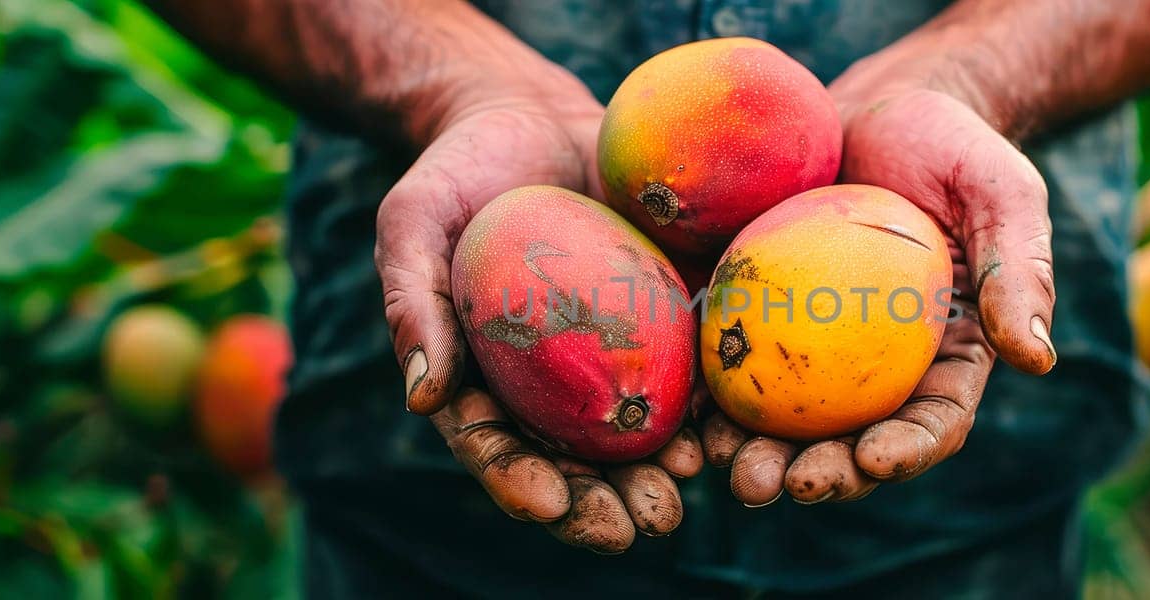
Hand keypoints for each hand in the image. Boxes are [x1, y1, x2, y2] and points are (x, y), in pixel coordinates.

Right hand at [374, 77, 703, 551]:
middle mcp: (555, 379)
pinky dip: (715, 394)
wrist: (531, 114)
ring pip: (646, 422)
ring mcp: (617, 348)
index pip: (499, 447)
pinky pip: (696, 357)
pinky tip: (735, 416)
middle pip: (581, 456)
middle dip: (613, 500)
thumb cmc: (458, 171)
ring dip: (671, 461)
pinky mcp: (670, 308)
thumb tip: (423, 399)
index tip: (551, 506)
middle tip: (647, 522)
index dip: (523, 482)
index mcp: (485, 378)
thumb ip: (414, 304)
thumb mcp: (414, 222)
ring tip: (693, 478)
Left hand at [701, 85, 1055, 504]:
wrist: (873, 107)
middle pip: (848, 441)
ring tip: (724, 467)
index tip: (872, 459)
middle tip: (778, 484)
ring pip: (781, 421)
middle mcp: (874, 368)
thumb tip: (1037, 359)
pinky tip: (683, 418)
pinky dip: (706, 399)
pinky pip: (727, 363)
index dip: (904, 451)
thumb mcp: (1001, 193)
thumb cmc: (950, 146)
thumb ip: (1020, 270)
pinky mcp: (751, 314)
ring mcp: (806, 346)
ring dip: (753, 455)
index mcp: (945, 356)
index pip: (931, 421)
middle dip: (816, 475)